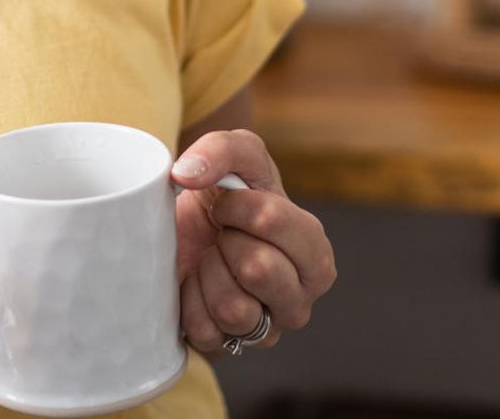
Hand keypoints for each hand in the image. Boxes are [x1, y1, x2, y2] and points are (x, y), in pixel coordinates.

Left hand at [169, 128, 335, 355]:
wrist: (183, 226)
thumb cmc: (222, 193)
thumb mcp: (235, 154)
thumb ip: (222, 149)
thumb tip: (186, 173)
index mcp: (315, 255)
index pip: (272, 220)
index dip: (237, 203)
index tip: (228, 203)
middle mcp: (299, 301)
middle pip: (258, 268)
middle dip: (226, 239)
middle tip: (222, 235)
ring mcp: (265, 331)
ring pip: (233, 307)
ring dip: (208, 271)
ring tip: (211, 259)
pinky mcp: (228, 350)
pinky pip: (205, 329)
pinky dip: (188, 299)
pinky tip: (195, 285)